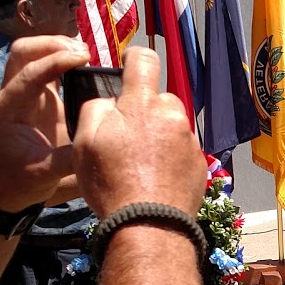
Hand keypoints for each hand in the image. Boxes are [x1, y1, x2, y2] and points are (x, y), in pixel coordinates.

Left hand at [0, 36, 89, 211]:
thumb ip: (70, 158)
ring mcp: (23, 95)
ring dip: (56, 47)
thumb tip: (99, 139)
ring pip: (31, 54)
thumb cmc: (17, 183)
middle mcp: (11, 96)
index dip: (56, 61)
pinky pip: (46, 68)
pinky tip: (84, 65)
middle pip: (23, 52)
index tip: (84, 58)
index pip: (28, 73)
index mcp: (6, 110)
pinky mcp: (37, 99)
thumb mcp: (44, 176)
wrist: (2, 191)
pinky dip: (62, 60)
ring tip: (86, 55)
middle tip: (84, 53)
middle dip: (52, 44)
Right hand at [73, 46, 206, 217]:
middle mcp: (172, 115)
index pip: (144, 59)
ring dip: (158, 136)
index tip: (128, 66)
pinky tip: (155, 179)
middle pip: (158, 99)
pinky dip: (170, 159)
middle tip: (126, 139)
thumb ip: (96, 109)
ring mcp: (190, 140)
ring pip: (171, 126)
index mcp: (143, 104)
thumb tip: (110, 102)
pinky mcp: (199, 164)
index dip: (133, 58)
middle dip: (144, 111)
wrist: (149, 226)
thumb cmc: (112, 184)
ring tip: (140, 166)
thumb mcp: (85, 142)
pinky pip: (182, 151)